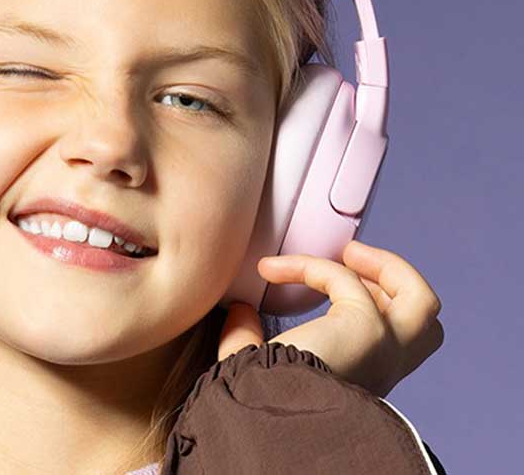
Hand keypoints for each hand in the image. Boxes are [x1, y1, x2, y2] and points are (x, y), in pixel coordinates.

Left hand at [216, 239, 443, 397]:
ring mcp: (385, 348)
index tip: (320, 287)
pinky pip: (343, 279)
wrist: (267, 415)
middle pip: (426, 319)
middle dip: (395, 281)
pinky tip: (273, 269)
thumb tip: (239, 309)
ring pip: (421, 299)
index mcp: (366, 377)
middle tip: (352, 261)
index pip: (395, 338)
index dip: (369, 302)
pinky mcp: (368, 330)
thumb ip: (247, 339)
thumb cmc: (261, 399)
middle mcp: (384, 367)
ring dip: (387, 266)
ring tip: (346, 252)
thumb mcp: (255, 366)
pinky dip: (308, 265)